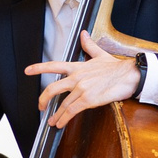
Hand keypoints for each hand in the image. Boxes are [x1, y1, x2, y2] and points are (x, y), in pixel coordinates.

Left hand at [26, 32, 143, 130]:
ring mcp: (81, 89)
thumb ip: (89, 46)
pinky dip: (64, 119)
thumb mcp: (100, 54)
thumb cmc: (116, 67)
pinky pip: (71, 111)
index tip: (28, 71)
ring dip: (55, 115)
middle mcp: (76, 77)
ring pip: (62, 104)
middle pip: (52, 88)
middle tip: (40, 107)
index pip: (54, 65)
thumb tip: (83, 34)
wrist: (130, 75)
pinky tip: (60, 124)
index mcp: (77, 67)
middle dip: (43, 99)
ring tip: (52, 122)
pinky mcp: (88, 99)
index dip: (39, 68)